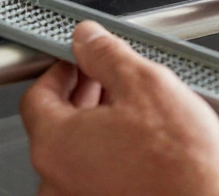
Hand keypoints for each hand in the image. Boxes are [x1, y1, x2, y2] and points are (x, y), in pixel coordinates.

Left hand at [20, 21, 218, 195]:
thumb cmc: (180, 164)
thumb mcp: (145, 84)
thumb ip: (106, 54)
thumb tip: (87, 38)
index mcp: (55, 144)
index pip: (37, 95)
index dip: (61, 69)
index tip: (80, 58)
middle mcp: (56, 179)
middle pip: (55, 123)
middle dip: (82, 92)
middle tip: (110, 76)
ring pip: (77, 150)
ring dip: (97, 123)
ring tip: (134, 107)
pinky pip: (92, 173)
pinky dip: (108, 152)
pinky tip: (139, 140)